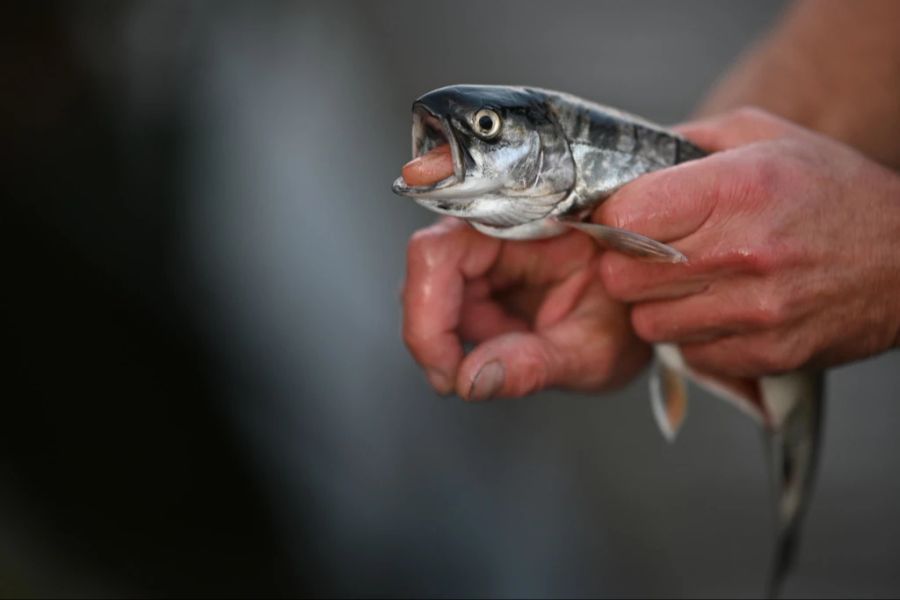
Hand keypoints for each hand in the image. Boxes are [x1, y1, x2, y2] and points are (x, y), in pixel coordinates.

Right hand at [402, 218, 650, 399]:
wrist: (652, 316)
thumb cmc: (635, 322)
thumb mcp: (593, 352)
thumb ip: (533, 365)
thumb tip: (470, 383)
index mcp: (531, 224)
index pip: (442, 249)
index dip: (425, 307)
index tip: (445, 370)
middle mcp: (500, 227)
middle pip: (428, 270)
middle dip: (436, 333)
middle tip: (465, 380)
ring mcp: (489, 250)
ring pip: (432, 290)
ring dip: (454, 338)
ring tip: (512, 356)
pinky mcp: (484, 273)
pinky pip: (449, 304)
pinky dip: (466, 340)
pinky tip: (507, 348)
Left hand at [595, 108, 899, 377]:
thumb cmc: (833, 193)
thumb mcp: (766, 138)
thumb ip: (690, 142)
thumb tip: (628, 162)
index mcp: (737, 188)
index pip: (625, 215)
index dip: (612, 218)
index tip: (623, 218)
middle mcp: (742, 253)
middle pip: (622, 278)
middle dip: (625, 266)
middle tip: (650, 257)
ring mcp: (755, 311)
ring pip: (648, 323)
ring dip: (656, 306)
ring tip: (690, 284)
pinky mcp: (766, 354)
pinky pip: (688, 355)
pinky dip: (692, 337)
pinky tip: (718, 311)